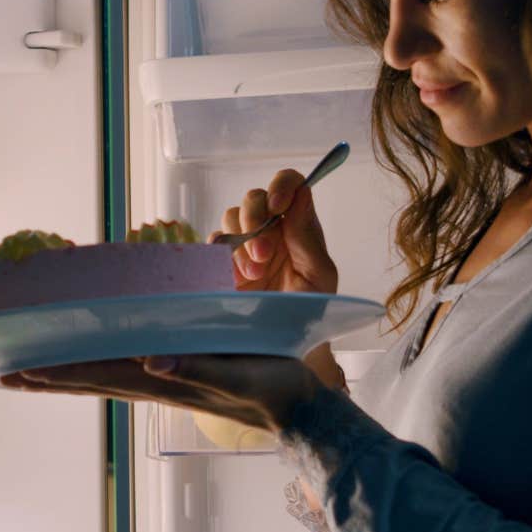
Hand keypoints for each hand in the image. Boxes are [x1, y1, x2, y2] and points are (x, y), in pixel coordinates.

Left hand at [0, 353, 332, 432]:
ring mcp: (163, 384)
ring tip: (24, 373)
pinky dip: (93, 368)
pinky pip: (122, 373)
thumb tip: (151, 360)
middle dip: (43, 377)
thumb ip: (197, 369)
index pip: (95, 375)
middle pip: (86, 380)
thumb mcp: (237, 375)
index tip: (15, 368)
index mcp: (162, 381)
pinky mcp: (177, 379)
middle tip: (0, 374)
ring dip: (61, 376)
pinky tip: (83, 363)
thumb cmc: (273, 389)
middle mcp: (154, 384)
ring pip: (99, 379)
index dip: (54, 372)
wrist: (301, 411)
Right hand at [213, 170, 345, 387]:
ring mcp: (243, 245)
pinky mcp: (222, 264)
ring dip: (241, 241)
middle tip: (264, 253)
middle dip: (256, 219)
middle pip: (254, 198)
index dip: (282, 185)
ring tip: (254, 274)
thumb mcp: (319, 274)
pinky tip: (237, 278)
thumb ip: (308, 236)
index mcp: (298, 225)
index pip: (290, 185)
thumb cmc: (311, 311)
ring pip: (230, 217)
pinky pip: (213, 244)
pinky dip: (222, 255)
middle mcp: (270, 229)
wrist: (287, 346)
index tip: (279, 204)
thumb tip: (301, 194)